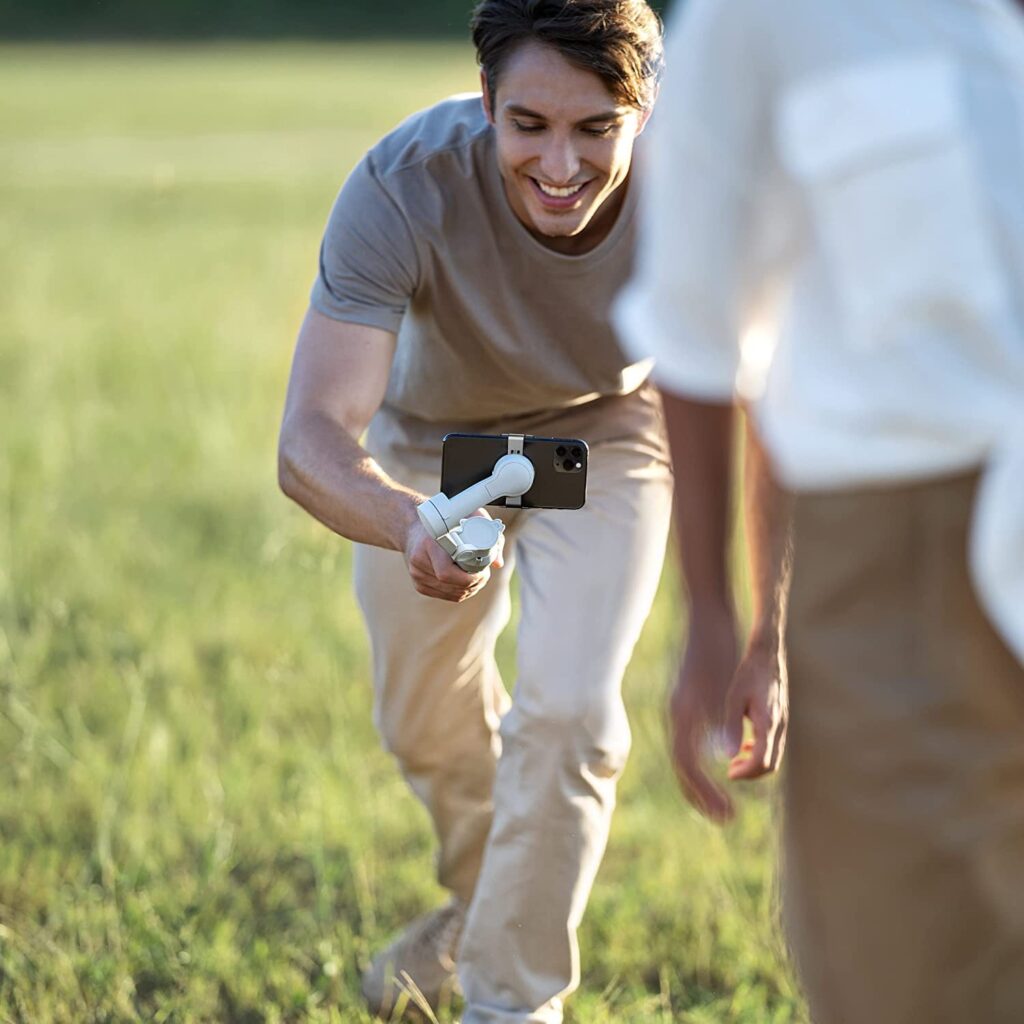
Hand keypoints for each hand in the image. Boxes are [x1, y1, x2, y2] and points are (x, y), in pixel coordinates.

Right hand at [403, 510, 502, 602]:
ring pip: (450, 593)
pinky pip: (444, 596)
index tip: (483, 571)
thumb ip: (487, 532)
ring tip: (477, 578)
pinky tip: (465, 584)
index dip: (469, 578)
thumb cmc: (444, 520)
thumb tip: (498, 563)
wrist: (412, 527)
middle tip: (484, 574)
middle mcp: (419, 561)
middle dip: (474, 584)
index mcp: (428, 544)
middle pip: (451, 585)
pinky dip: (458, 592)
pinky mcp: (418, 585)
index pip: (446, 573)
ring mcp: (417, 575)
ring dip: (468, 589)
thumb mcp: (467, 515)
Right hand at [668, 610, 737, 821]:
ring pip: (685, 755)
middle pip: (682, 766)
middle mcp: (677, 714)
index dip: (706, 793)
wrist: (707, 616)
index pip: (688, 767)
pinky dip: (704, 761)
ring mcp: (679, 707)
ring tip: (724, 800)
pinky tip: (727, 762)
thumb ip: (726, 723)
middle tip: (725, 818)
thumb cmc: (721, 650)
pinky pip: (690, 741)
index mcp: (684, 714)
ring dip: (703, 781)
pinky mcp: (686, 701)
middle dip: (701, 796)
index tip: (727, 813)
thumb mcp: (727, 687)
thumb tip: (727, 758)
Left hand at [724, 637, 787, 781]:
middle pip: (771, 765)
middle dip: (751, 773)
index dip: (746, 772)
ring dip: (756, 763)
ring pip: (775, 756)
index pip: (762, 762)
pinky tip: (746, 745)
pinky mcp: (782, 718)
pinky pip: (775, 744)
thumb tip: (728, 755)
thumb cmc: (748, 674)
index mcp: (768, 724)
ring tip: (735, 760)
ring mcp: (783, 723)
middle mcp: (779, 727)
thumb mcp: (734, 699)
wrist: (768, 655)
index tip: (729, 773)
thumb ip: (732, 727)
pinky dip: (762, 751)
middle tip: (731, 771)